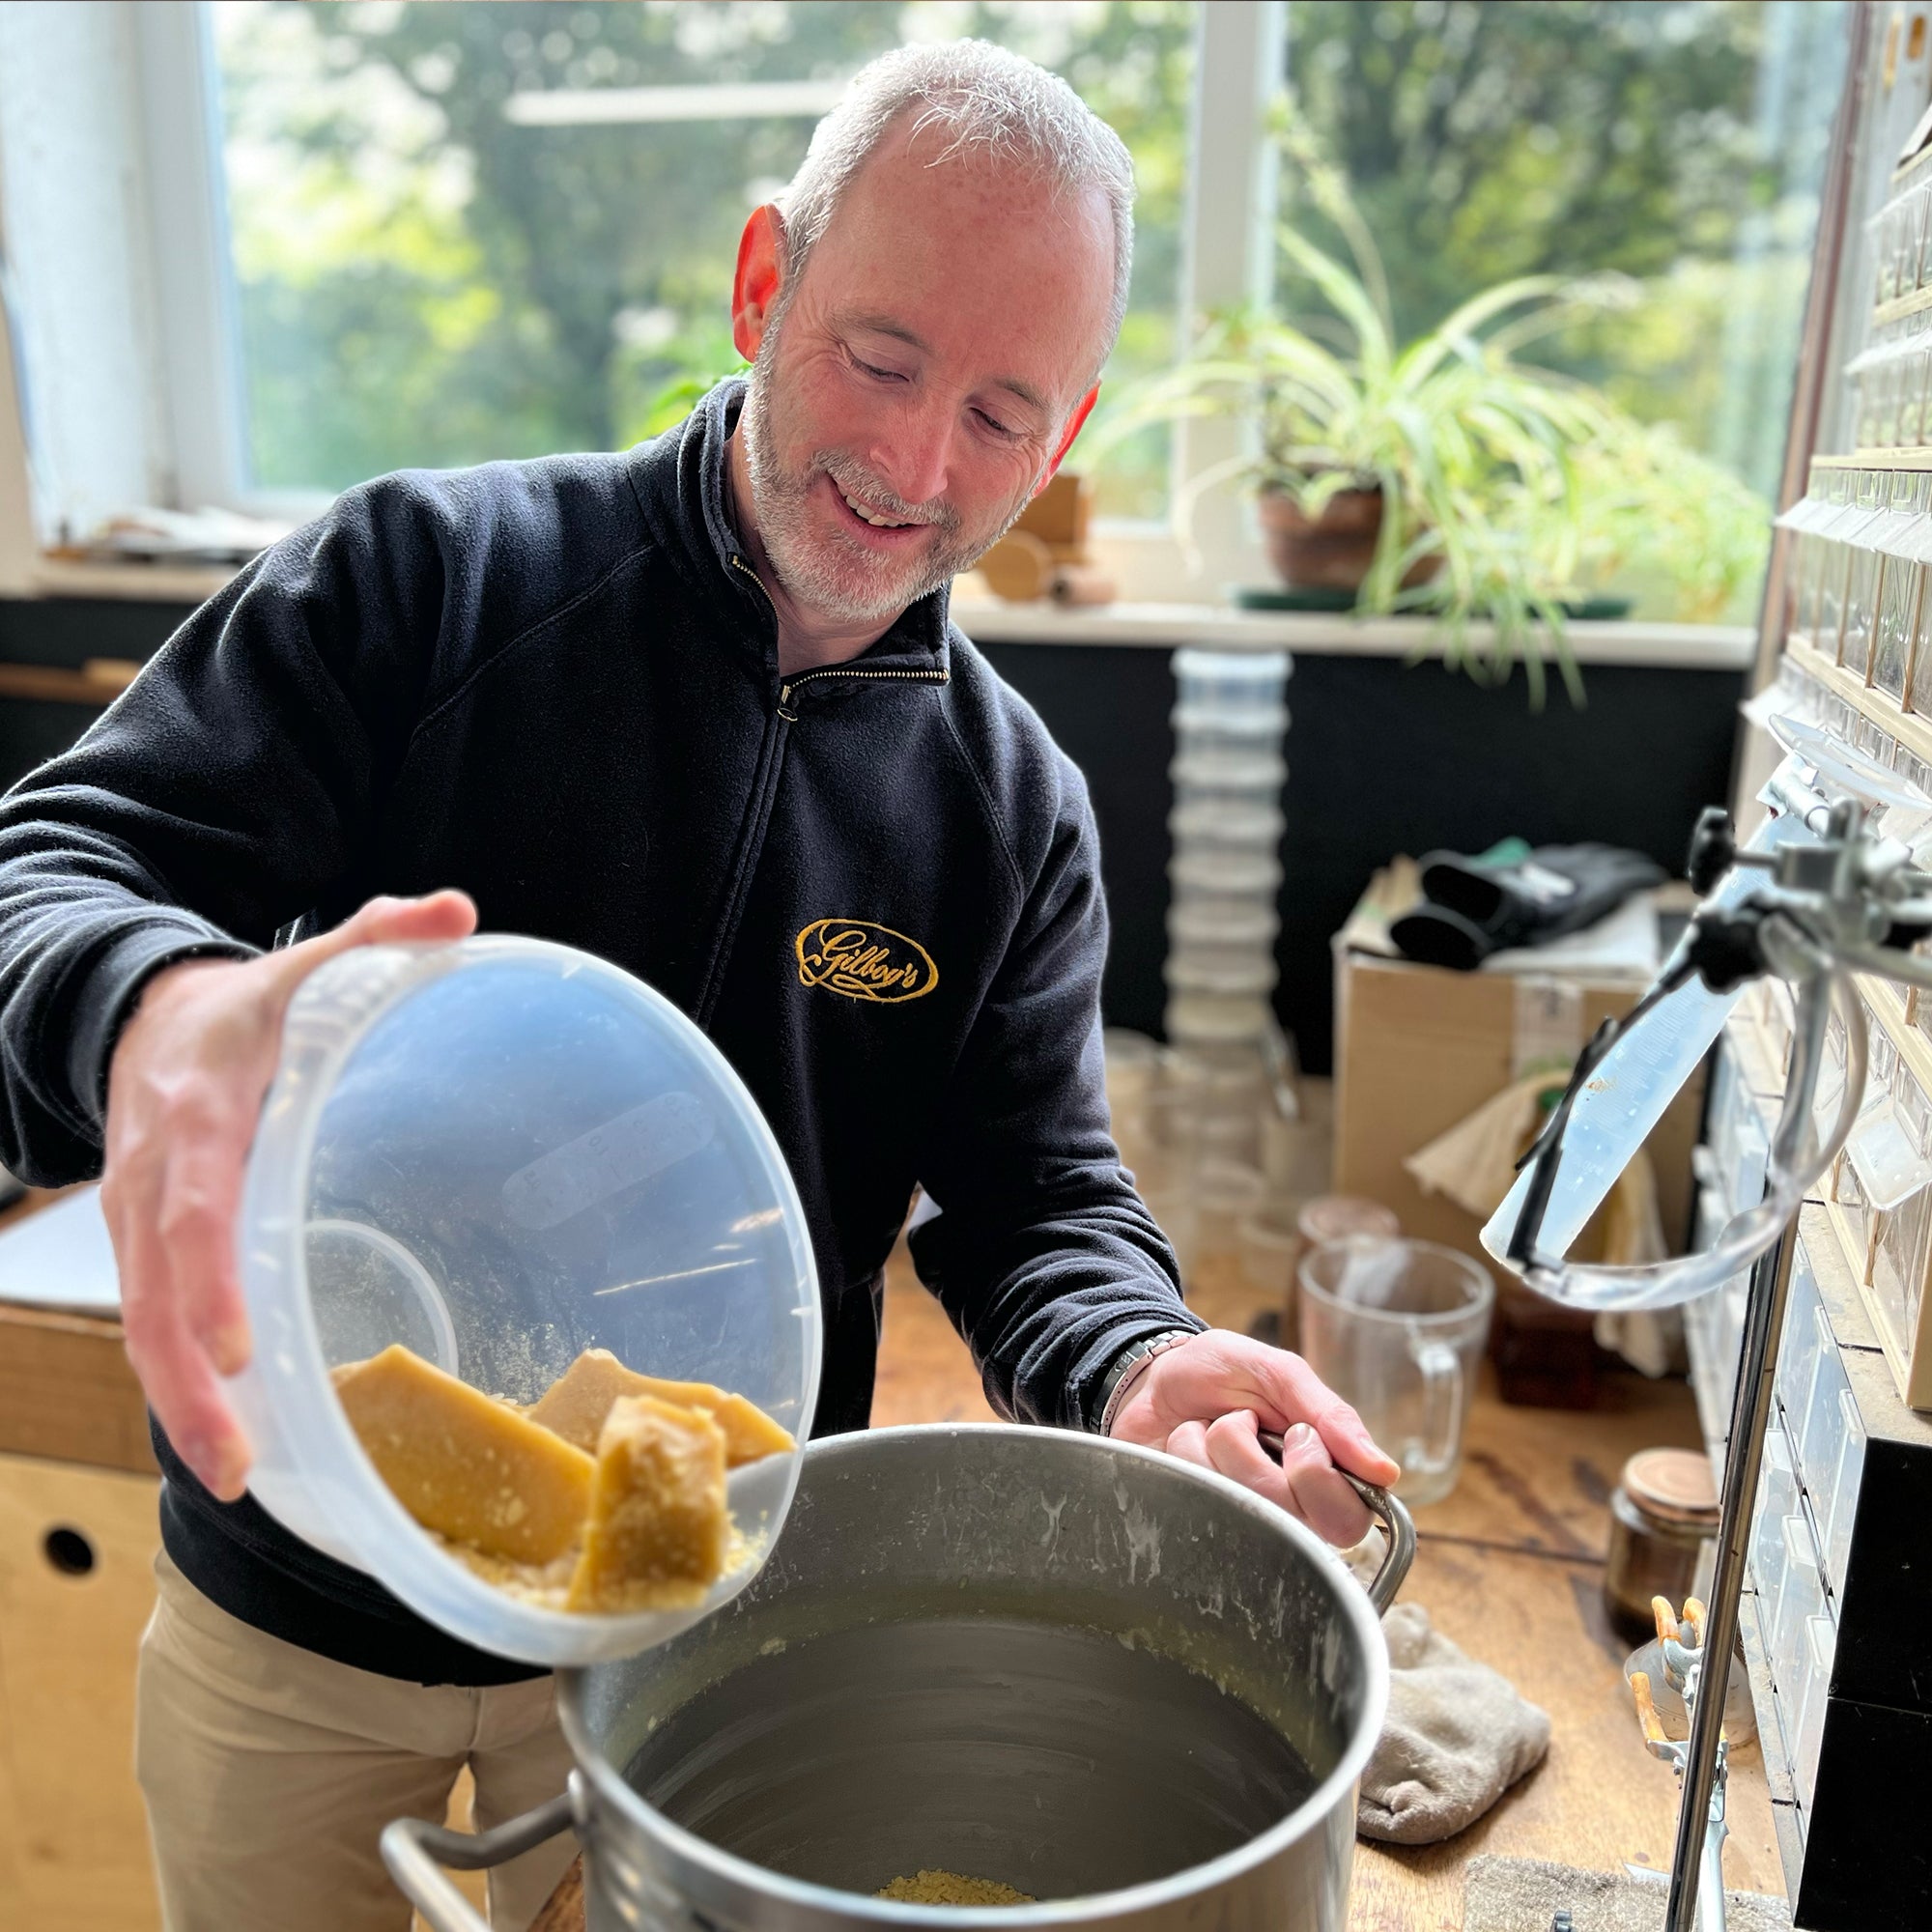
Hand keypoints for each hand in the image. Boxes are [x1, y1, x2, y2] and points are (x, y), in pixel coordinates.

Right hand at [103, 891, 477, 1499]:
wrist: (139, 1016)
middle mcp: (152, 1180)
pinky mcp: (141, 1250)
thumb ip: (383, 937)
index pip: (191, 1211)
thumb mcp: (307, 962)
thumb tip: (460, 913)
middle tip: (238, 1462)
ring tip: (236, 1477)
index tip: (236, 1347)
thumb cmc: (244, 1006)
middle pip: (155, 1296)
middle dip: (189, 1383)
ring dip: (182, 1405)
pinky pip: (150, 1322)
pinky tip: (227, 1440)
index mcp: (197, 1116)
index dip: (209, 1281)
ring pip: (143, 1324)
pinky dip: (180, 1385)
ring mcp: (135, 1223)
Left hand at [1106, 1328, 1400, 1545]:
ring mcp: (1234, 1516)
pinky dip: (1185, 1451)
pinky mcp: (1191, 1515)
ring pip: (1239, 1504)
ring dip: (1218, 1443)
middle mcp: (1282, 1508)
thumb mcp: (1282, 1374)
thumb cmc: (1225, 1373)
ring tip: (1212, 1425)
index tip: (1297, 1436)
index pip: (1348, 1521)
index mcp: (1321, 1476)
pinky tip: (1185, 1440)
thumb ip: (1332, 1417)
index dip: (1320, 1479)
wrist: (1156, 1371)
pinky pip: (1194, 1495)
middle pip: (1291, 1521)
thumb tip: (1385, 1472)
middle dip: (1255, 1457)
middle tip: (1245, 1420)